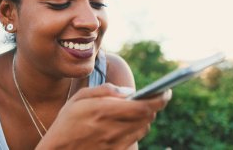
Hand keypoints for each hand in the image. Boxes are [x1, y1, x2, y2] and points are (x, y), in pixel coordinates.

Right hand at [36, 83, 171, 149]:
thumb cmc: (67, 122)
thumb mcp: (79, 98)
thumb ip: (105, 91)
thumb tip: (128, 91)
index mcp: (104, 111)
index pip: (144, 105)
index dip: (160, 98)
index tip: (165, 91)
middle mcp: (113, 128)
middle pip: (148, 116)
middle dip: (153, 105)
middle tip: (149, 97)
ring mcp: (116, 143)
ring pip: (144, 127)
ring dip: (145, 116)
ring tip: (135, 109)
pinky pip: (136, 138)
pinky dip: (137, 128)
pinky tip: (126, 123)